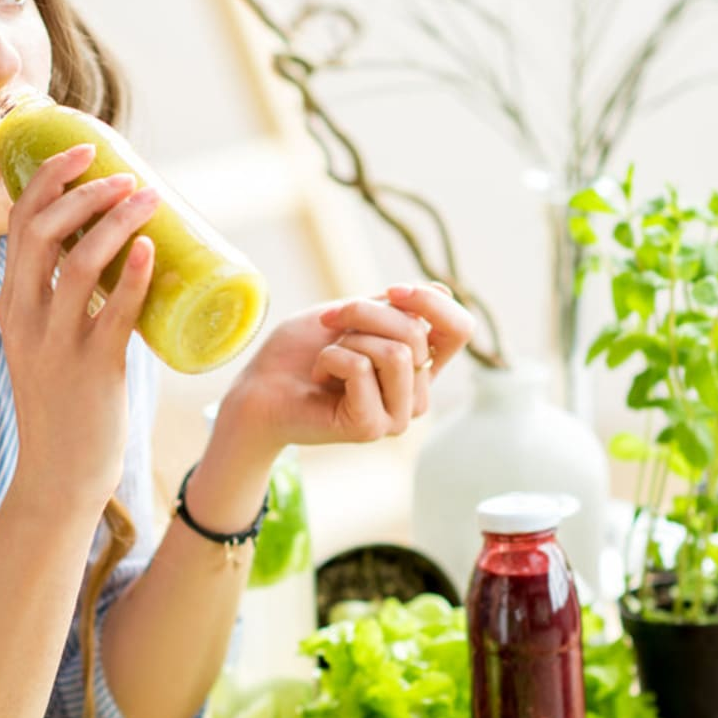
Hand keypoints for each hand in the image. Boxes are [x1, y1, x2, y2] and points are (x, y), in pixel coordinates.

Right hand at [0, 143, 156, 504]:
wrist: (60, 475)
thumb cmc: (67, 404)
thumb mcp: (50, 342)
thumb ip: (74, 302)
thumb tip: (124, 253)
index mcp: (13, 304)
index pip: (19, 224)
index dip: (48, 178)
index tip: (83, 151)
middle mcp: (26, 318)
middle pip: (41, 232)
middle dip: (82, 191)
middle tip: (124, 174)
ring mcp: (56, 344)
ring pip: (77, 264)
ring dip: (115, 222)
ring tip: (148, 199)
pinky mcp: (92, 370)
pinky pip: (112, 314)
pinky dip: (131, 277)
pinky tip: (149, 251)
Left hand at [218, 282, 473, 452]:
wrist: (258, 388)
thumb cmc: (299, 352)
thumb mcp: (350, 316)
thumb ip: (393, 309)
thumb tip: (443, 292)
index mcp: (418, 366)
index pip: (459, 330)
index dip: (432, 303)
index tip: (393, 290)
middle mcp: (415, 394)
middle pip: (416, 331)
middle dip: (364, 313)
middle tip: (328, 324)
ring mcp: (397, 416)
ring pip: (396, 351)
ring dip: (347, 340)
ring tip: (326, 358)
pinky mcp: (372, 427)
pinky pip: (363, 367)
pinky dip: (331, 358)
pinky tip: (318, 378)